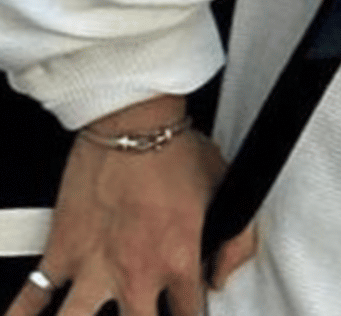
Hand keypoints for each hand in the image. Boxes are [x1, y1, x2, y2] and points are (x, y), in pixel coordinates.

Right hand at [4, 98, 256, 315]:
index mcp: (179, 259)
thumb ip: (236, 237)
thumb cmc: (174, 148)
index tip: (187, 310)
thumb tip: (224, 272)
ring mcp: (94, 267)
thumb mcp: (225, 187)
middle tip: (144, 306)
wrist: (132, 121)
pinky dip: (25, 314)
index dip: (192, 315)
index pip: (190, 315)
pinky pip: (31, 298)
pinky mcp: (61, 251)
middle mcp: (136, 273)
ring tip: (89, 314)